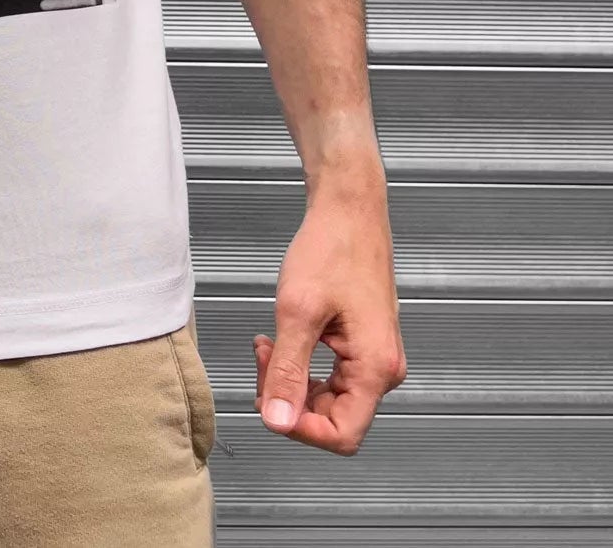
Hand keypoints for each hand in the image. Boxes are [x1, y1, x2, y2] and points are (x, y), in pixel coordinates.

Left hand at [254, 177, 407, 454]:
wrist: (348, 211)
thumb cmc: (331, 249)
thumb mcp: (297, 311)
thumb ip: (288, 371)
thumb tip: (278, 420)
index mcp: (375, 368)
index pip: (342, 435)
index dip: (301, 428)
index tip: (269, 401)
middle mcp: (382, 369)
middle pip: (333, 418)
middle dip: (290, 399)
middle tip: (264, 362)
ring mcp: (373, 356)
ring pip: (328, 397)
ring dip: (292, 381)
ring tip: (268, 347)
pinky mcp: (361, 343)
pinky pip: (330, 375)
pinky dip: (301, 365)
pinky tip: (280, 341)